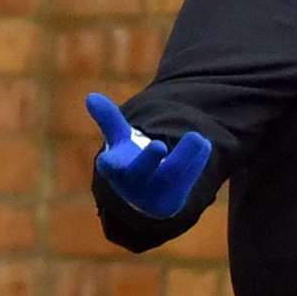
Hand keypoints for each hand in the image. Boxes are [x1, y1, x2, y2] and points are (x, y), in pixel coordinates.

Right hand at [86, 92, 212, 217]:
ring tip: (198, 137)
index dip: (110, 163)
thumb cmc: (130, 160)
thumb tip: (91, 96)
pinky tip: (205, 144)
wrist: (147, 195)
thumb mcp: (119, 140)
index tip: (107, 159)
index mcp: (116, 169)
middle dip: (147, 160)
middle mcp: (134, 184)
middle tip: (158, 145)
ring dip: (184, 156)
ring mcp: (154, 193)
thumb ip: (109, 120)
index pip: (109, 167)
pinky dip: (197, 161)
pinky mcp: (174, 199)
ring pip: (170, 176)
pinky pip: (188, 181)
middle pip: (140, 173)